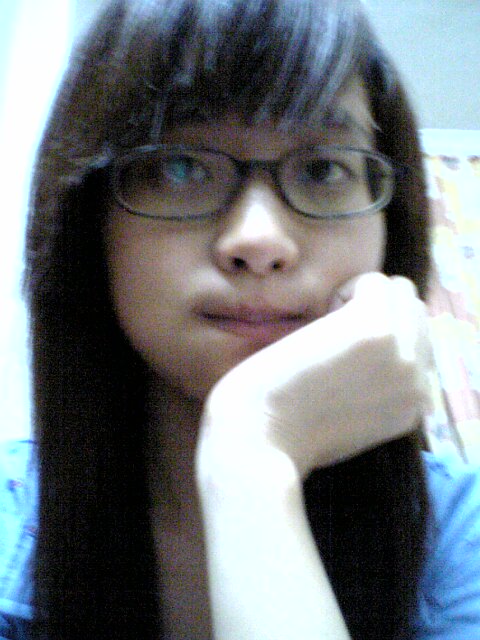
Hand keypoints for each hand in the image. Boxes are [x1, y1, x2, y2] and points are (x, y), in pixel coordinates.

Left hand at [202, 272, 433, 477]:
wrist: (258, 441)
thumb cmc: (285, 429)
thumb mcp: (348, 418)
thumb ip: (374, 387)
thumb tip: (371, 350)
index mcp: (413, 407)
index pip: (419, 344)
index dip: (381, 336)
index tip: (342, 355)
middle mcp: (417, 383)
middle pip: (416, 313)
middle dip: (378, 311)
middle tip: (333, 337)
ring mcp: (403, 356)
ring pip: (402, 292)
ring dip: (363, 297)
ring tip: (327, 329)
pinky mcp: (378, 331)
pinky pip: (375, 281)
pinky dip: (346, 289)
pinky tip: (319, 319)